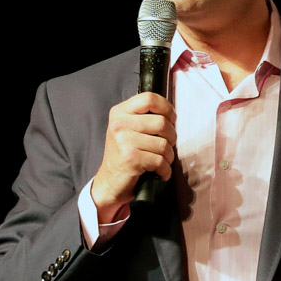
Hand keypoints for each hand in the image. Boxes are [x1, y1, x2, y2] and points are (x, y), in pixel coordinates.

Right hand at [91, 93, 176, 222]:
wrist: (109, 182)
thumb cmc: (123, 156)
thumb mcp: (127, 129)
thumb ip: (143, 117)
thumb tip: (171, 114)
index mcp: (119, 112)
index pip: (149, 98)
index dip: (167, 108)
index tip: (171, 119)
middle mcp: (120, 124)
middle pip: (162, 122)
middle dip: (172, 137)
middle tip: (167, 146)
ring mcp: (124, 141)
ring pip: (164, 144)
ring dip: (168, 157)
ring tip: (161, 161)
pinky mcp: (131, 159)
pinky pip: (160, 161)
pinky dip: (165, 170)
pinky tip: (160, 173)